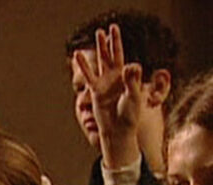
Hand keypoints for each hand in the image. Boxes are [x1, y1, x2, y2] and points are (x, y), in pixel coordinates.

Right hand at [74, 23, 141, 168]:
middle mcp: (116, 77)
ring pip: (101, 61)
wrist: (118, 130)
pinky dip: (84, 65)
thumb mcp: (134, 97)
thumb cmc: (129, 116)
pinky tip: (78, 54)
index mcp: (128, 78)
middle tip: (112, 27)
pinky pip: (88, 75)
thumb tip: (131, 65)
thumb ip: (132, 81)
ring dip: (100, 47)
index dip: (124, 53)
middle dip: (113, 41)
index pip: (126, 58)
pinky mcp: (95, 90)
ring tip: (99, 32)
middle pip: (114, 54)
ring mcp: (105, 82)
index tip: (125, 62)